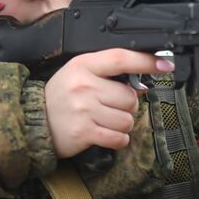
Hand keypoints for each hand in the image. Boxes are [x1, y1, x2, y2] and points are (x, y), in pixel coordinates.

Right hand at [44, 49, 174, 158]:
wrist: (33, 121)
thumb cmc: (61, 96)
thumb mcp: (79, 73)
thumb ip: (108, 72)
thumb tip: (143, 83)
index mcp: (84, 66)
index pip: (121, 59)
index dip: (146, 61)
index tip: (165, 65)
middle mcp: (84, 86)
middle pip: (129, 96)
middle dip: (128, 105)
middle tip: (111, 106)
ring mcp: (84, 110)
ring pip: (127, 119)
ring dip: (123, 124)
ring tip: (106, 120)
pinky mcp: (85, 132)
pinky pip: (119, 138)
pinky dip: (118, 139)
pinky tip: (106, 133)